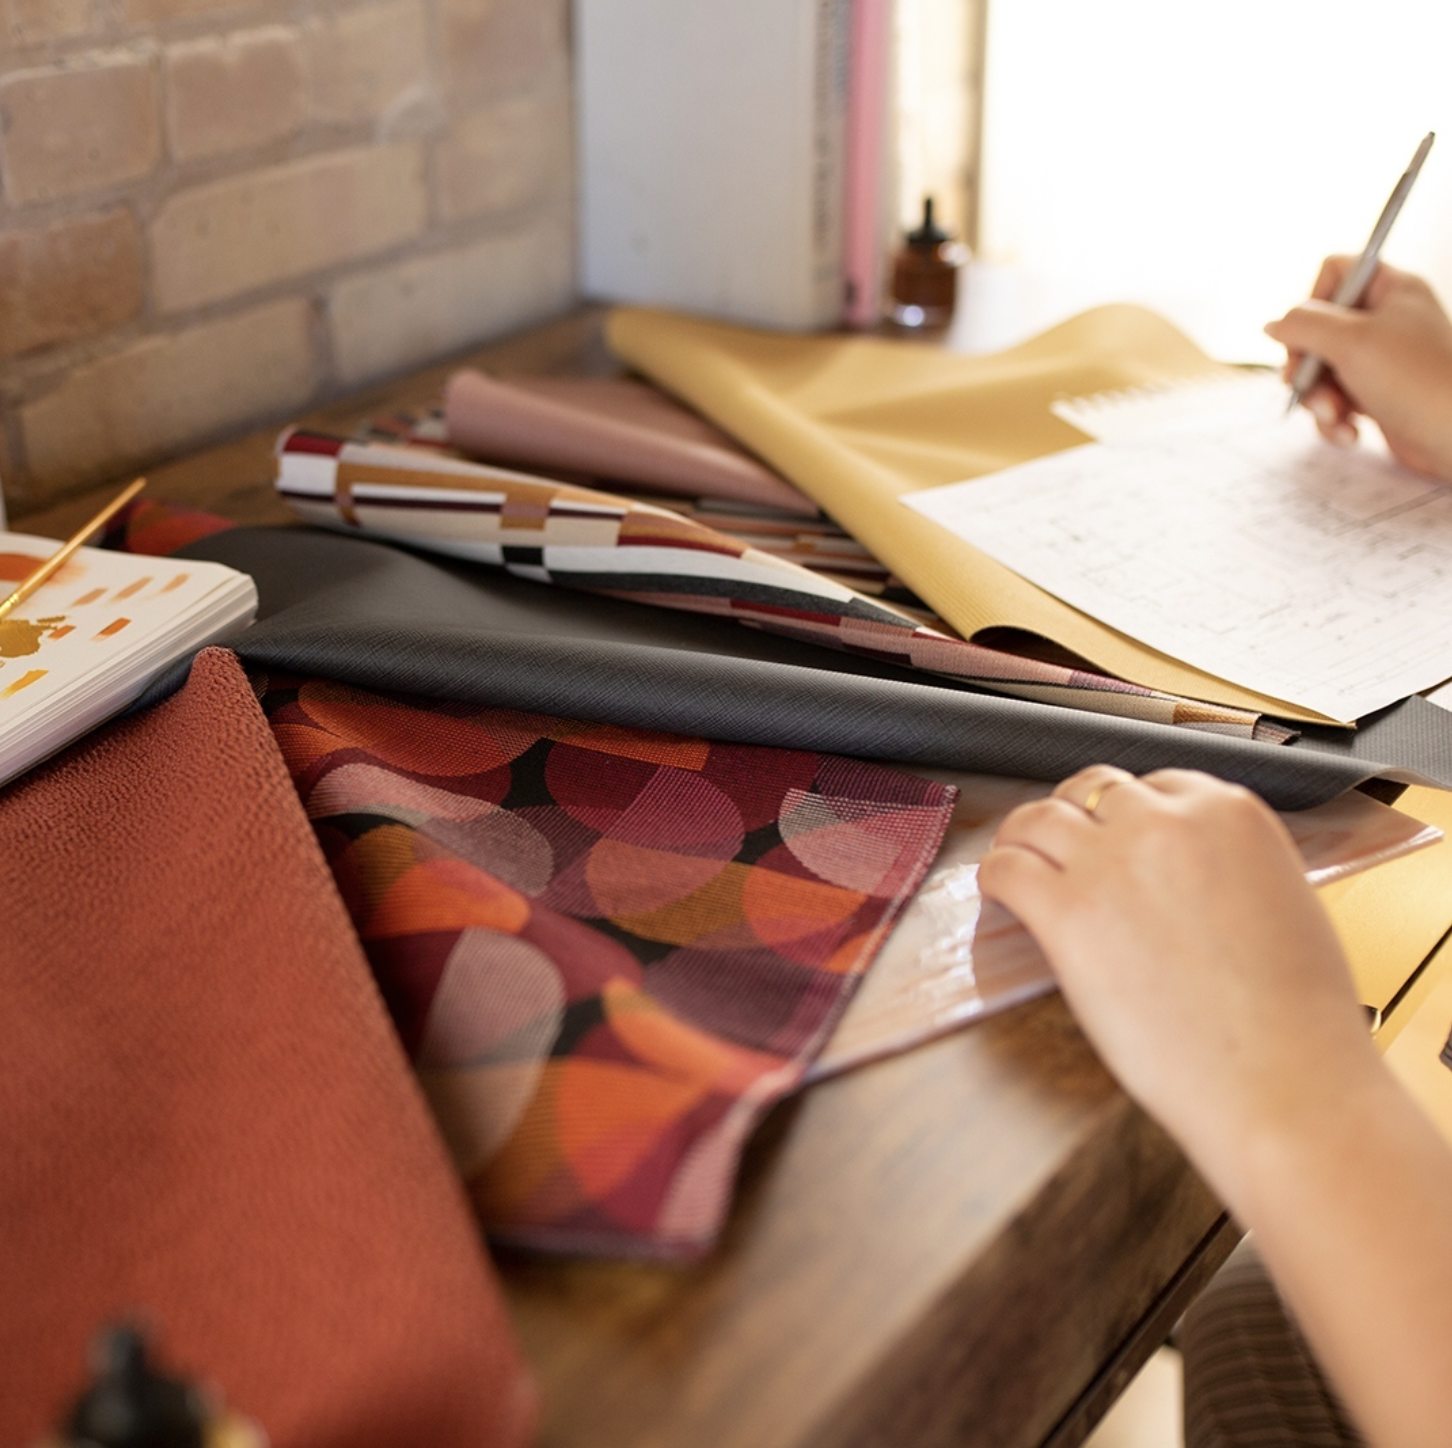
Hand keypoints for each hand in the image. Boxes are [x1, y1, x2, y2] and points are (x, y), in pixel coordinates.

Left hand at [977, 767, 1379, 1204]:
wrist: (1284, 1082)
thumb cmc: (1296, 1019)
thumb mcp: (1284, 903)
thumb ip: (1231, 868)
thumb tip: (1192, 876)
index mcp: (1231, 813)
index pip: (1159, 784)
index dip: (1129, 812)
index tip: (1115, 835)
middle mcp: (1166, 822)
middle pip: (1093, 790)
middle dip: (1075, 816)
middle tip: (1062, 847)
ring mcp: (1112, 862)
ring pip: (1040, 817)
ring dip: (1023, 836)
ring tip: (1016, 859)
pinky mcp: (1067, 912)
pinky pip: (1008, 869)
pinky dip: (996, 876)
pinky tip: (999, 894)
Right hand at [1264, 258, 1451, 480]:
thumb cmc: (1418, 383)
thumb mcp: (1351, 342)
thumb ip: (1303, 326)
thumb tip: (1274, 325)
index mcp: (1391, 291)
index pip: (1335, 272)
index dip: (1313, 301)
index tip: (1311, 333)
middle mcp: (1385, 321)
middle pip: (1316, 329)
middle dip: (1307, 367)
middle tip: (1309, 388)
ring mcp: (1379, 360)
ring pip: (1320, 369)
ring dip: (1318, 399)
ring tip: (1336, 417)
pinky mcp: (1375, 395)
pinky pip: (1334, 400)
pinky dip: (1333, 420)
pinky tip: (1350, 433)